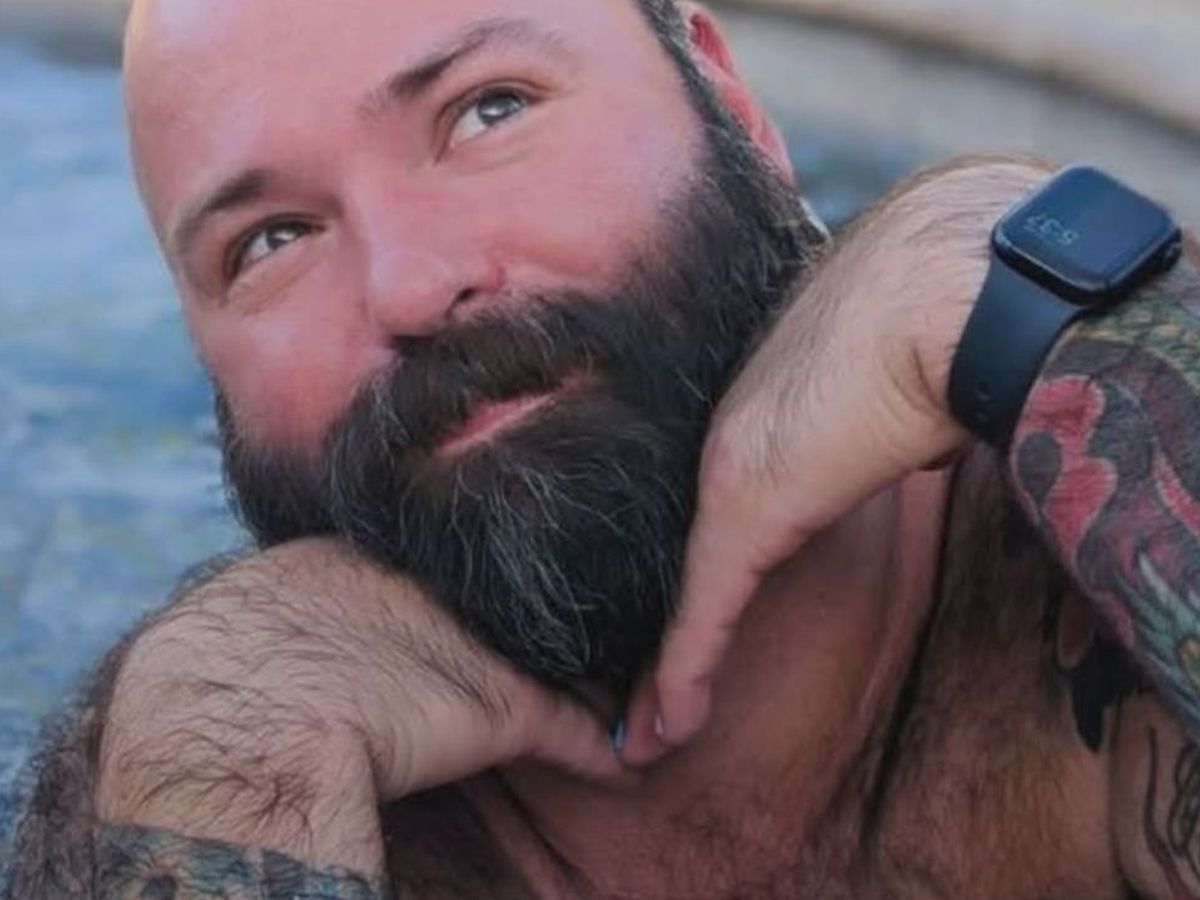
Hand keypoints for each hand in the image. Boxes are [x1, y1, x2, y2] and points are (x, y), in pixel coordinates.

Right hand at [97, 539, 628, 873]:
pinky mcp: (504, 709)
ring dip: (583, 685)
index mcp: (364, 560)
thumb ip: (296, 613)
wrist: (248, 716)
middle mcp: (431, 593)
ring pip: (551, 663)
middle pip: (500, 608)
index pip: (434, 577)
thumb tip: (284, 650)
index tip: (478, 620)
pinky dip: (600, 751)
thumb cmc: (228, 672)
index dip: (460, 604)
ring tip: (617, 692)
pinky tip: (624, 764)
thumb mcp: (257, 615)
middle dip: (529, 630)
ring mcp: (474, 648)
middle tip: (567, 646)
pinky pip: (574, 731)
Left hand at [622, 158, 1049, 763]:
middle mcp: (730, 428)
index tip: (696, 603)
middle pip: (686, 543)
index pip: (719, 489)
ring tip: (646, 718)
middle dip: (670, 616)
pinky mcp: (744, 508)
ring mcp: (729, 467)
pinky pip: (705, 608)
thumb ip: (877, 405)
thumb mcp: (896, 365)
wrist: (949, 288)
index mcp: (763, 392)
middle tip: (645, 685)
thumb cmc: (943, 305)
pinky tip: (663, 725)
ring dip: (670, 663)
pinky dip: (685, 670)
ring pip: (687, 584)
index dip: (709, 551)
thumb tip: (901, 430)